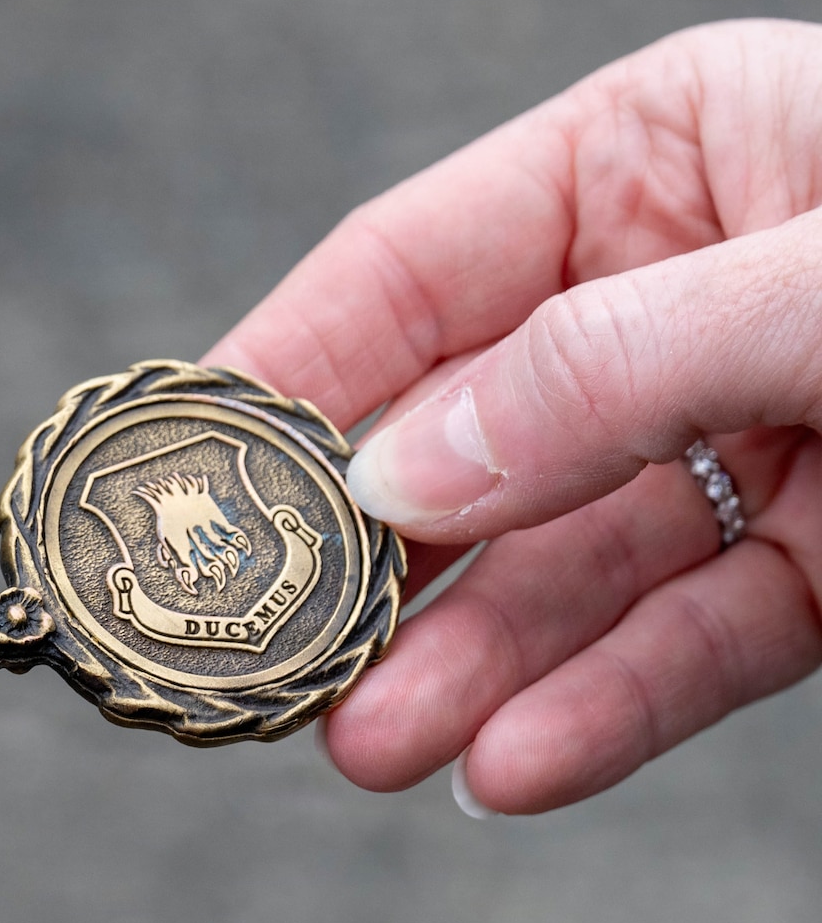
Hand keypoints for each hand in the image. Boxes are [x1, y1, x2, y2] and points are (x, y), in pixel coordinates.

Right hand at [206, 18, 821, 813]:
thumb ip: (606, 362)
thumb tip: (391, 469)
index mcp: (666, 157)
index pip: (414, 264)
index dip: (283, 367)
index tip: (171, 472)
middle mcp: (683, 297)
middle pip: (469, 436)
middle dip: (369, 560)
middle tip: (263, 657)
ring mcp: (752, 436)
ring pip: (567, 563)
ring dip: (467, 662)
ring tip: (367, 746)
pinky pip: (692, 639)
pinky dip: (605, 707)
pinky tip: (515, 766)